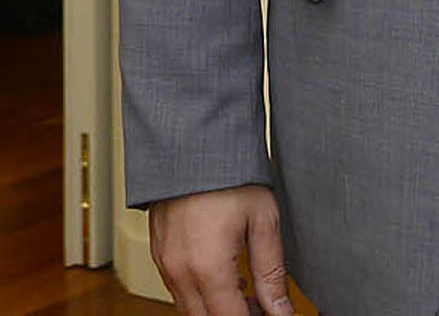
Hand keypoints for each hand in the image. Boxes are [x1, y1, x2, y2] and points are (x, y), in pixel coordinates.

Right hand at [148, 184, 292, 315]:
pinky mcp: (158, 252)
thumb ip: (272, 274)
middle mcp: (180, 271)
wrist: (192, 139)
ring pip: (190, 309)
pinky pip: (177, 290)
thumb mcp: (263, 221)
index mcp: (208, 268)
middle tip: (262, 306)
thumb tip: (281, 311)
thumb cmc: (227, 172)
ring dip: (216, 309)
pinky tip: (223, 275)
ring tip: (246, 289)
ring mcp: (165, 262)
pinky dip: (200, 294)